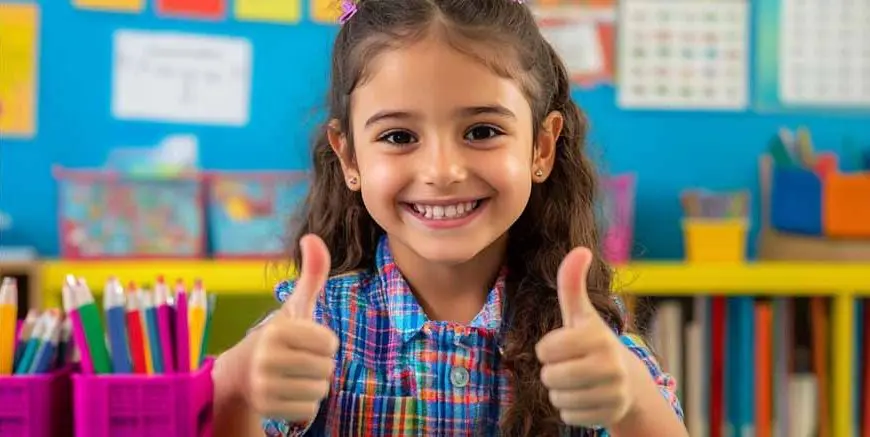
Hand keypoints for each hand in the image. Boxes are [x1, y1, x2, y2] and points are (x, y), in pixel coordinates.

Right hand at [248, 234, 339, 421]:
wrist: (241, 373)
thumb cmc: (279, 337)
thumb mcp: (296, 306)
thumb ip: (312, 274)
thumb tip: (312, 236)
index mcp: (278, 329)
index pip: (330, 344)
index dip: (324, 343)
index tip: (305, 341)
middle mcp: (266, 357)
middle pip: (327, 369)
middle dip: (319, 365)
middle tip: (299, 360)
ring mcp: (263, 384)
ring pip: (320, 391)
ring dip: (313, 385)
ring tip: (293, 375)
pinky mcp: (265, 407)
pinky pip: (308, 410)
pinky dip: (304, 404)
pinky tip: (287, 392)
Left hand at [536, 247, 633, 427]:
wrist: (627, 381)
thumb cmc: (592, 342)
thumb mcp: (580, 314)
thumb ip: (572, 284)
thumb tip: (580, 249)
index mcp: (597, 336)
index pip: (545, 350)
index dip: (548, 349)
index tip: (565, 345)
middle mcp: (609, 364)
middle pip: (549, 377)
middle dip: (553, 372)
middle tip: (571, 365)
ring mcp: (612, 392)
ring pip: (557, 398)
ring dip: (561, 392)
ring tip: (579, 381)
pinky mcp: (609, 415)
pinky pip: (568, 416)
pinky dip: (572, 409)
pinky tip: (587, 398)